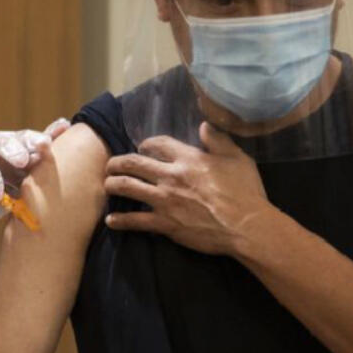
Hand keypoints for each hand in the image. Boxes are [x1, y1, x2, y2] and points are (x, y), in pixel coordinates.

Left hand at [0, 118, 71, 220]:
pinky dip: (54, 135)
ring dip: (37, 143)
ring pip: (27, 140)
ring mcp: (16, 145)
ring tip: (45, 145)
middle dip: (14, 151)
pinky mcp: (32, 152)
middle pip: (5, 143)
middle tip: (21, 161)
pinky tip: (64, 126)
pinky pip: (44, 141)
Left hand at [102, 122, 271, 255]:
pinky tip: (111, 221)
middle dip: (118, 162)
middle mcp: (171, 176)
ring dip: (113, 185)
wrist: (246, 227)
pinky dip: (121, 220)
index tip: (141, 147)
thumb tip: (204, 125)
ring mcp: (165, 200)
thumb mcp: (237, 158)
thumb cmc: (245, 192)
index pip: (158, 144)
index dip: (146, 143)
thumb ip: (218, 140)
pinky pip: (135, 221)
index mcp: (188, 158)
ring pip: (128, 188)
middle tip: (111, 165)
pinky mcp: (165, 223)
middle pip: (134, 163)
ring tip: (107, 185)